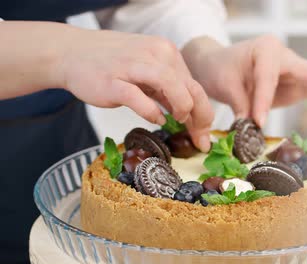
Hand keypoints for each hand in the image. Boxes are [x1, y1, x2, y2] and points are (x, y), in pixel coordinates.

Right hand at [56, 28, 212, 150]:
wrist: (71, 53)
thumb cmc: (112, 66)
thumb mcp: (147, 73)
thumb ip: (168, 92)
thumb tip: (192, 118)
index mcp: (166, 53)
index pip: (195, 85)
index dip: (204, 112)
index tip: (204, 132)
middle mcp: (154, 55)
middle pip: (190, 88)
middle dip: (200, 117)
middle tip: (199, 138)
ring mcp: (133, 66)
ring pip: (172, 86)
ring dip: (182, 108)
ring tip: (178, 121)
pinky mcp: (113, 81)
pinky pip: (139, 99)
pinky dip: (152, 112)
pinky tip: (156, 119)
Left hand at [182, 35, 306, 126]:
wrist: (220, 65)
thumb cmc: (221, 69)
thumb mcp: (225, 84)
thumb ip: (241, 104)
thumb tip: (250, 127)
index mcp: (265, 50)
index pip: (268, 78)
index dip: (263, 100)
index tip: (257, 121)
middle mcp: (284, 56)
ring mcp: (293, 68)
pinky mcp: (296, 82)